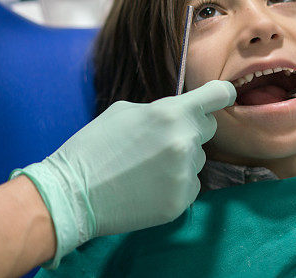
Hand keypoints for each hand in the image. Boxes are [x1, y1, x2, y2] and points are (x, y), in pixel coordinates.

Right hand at [11, 80, 235, 266]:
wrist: (72, 194)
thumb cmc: (92, 147)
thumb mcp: (124, 111)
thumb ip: (160, 109)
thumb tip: (179, 113)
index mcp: (171, 113)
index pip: (218, 96)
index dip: (222, 94)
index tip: (223, 97)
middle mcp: (185, 142)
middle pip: (208, 128)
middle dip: (191, 129)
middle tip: (161, 139)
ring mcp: (185, 174)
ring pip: (197, 158)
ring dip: (181, 159)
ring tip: (146, 168)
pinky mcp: (181, 200)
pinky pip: (191, 185)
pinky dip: (175, 184)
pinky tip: (148, 187)